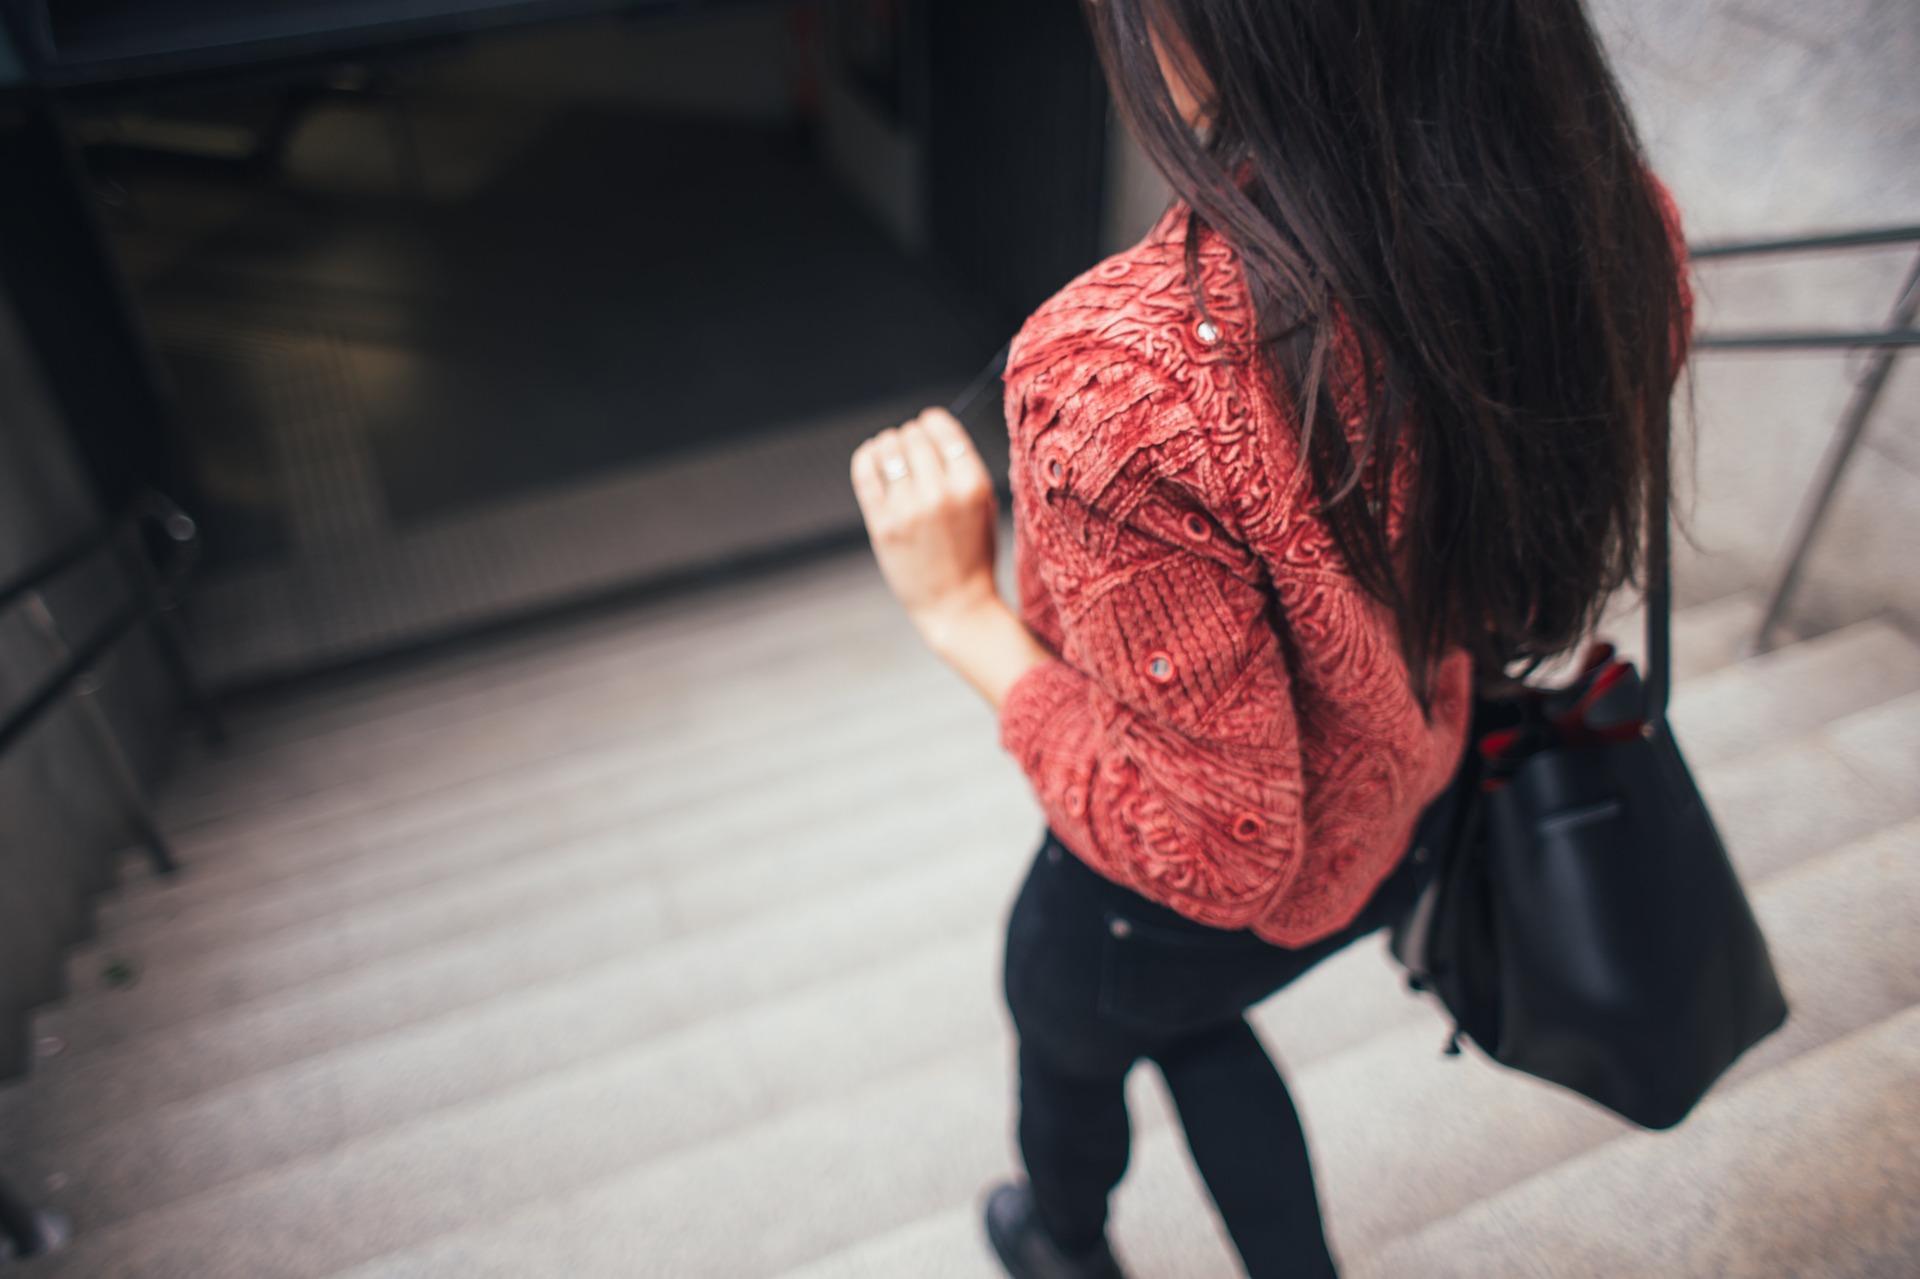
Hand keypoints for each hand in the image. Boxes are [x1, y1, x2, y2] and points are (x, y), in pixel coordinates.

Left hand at [850, 407, 1000, 642]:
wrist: (956, 604)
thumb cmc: (973, 553)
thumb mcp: (983, 506)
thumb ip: (962, 467)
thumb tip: (930, 428)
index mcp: (973, 485)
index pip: (943, 429)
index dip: (932, 422)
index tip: (927, 426)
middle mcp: (940, 493)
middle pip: (914, 436)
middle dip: (911, 437)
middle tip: (911, 450)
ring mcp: (908, 509)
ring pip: (888, 449)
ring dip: (888, 444)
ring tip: (892, 453)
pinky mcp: (882, 524)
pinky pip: (865, 472)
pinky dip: (867, 457)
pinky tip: (873, 458)